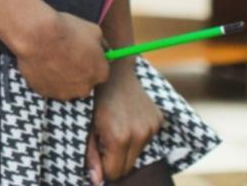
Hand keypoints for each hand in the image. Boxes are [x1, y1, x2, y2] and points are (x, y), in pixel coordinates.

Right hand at [12, 10, 109, 100]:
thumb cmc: (66, 31)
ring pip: (65, 86)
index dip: (92, 61)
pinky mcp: (44, 92)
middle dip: (77, 71)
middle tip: (66, 54)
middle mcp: (85, 88)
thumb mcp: (93, 30)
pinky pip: (48, 86)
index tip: (84, 53)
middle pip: (84, 81)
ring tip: (51, 57)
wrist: (36, 35)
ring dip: (61, 76)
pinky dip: (45, 77)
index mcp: (100, 74)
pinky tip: (41, 63)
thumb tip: (103, 49)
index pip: (101, 71)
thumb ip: (101, 44)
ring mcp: (64, 92)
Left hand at [86, 63, 163, 183]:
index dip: (105, 169)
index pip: (115, 172)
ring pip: (138, 154)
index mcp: (119, 137)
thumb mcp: (87, 126)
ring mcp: (151, 127)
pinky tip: (128, 120)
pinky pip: (147, 140)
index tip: (98, 156)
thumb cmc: (95, 98)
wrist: (115, 71)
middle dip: (116, 161)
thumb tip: (97, 181)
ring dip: (127, 149)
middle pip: (129, 167)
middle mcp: (139, 134)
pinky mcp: (159, 121)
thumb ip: (91, 155)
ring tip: (116, 128)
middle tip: (105, 141)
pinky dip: (137, 136)